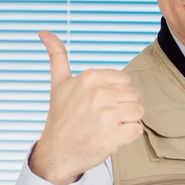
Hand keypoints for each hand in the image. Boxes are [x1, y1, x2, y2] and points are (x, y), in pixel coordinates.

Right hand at [30, 31, 144, 184]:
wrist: (56, 152)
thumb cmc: (61, 117)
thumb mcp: (59, 83)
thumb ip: (57, 56)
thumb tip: (44, 32)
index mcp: (89, 78)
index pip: (126, 80)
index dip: (119, 94)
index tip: (102, 103)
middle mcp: (98, 94)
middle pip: (135, 95)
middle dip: (125, 107)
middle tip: (106, 117)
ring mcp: (106, 116)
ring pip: (139, 112)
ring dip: (128, 121)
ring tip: (110, 126)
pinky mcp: (113, 136)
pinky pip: (137, 130)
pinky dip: (129, 136)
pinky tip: (112, 137)